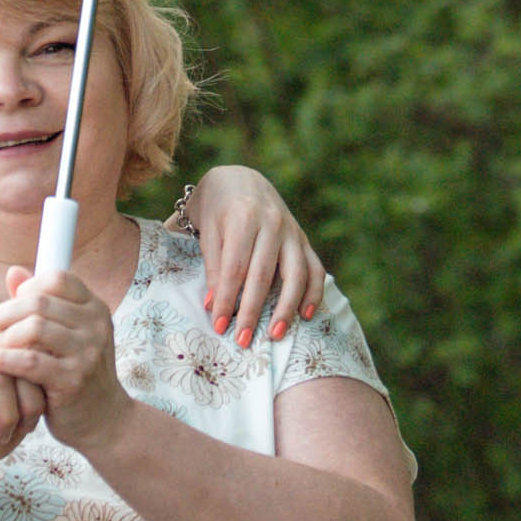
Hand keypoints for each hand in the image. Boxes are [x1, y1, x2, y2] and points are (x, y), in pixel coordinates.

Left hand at [0, 266, 128, 459]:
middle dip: (5, 313)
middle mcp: (95, 326)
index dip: (27, 288)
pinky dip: (0, 359)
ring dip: (1, 336)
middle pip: (38, 301)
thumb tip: (13, 272)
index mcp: (95, 309)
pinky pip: (27, 362)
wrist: (105, 420)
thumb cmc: (78, 374)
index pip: (56, 278)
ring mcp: (86, 353)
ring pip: (32, 328)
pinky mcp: (72, 380)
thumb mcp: (67, 335)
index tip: (12, 307)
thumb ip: (41, 304)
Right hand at [0, 335, 42, 486]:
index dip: (40, 394)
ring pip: (1, 380)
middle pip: (22, 367)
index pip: (37, 360)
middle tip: (21, 429)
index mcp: (5, 357)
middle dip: (28, 405)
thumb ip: (34, 395)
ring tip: (1, 433)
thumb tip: (46, 375)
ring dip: (7, 414)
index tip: (30, 420)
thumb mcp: (21, 417)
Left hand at [189, 165, 325, 350]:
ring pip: (295, 273)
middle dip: (253, 311)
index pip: (235, 267)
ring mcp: (292, 231)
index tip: (219, 326)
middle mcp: (272, 222)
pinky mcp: (303, 239)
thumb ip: (212, 266)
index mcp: (243, 216)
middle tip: (243, 341)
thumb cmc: (216, 208)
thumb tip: (213, 306)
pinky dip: (314, 292)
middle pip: (263, 275)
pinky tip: (306, 315)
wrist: (240, 179)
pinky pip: (314, 268)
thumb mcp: (206, 229)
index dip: (227, 299)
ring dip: (286, 308)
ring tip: (276, 335)